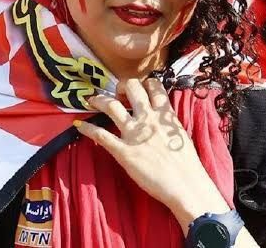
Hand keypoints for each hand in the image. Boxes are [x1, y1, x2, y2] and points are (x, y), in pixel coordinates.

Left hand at [75, 78, 229, 234]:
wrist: (184, 183)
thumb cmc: (186, 163)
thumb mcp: (179, 133)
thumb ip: (167, 122)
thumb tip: (160, 118)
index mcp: (164, 114)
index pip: (153, 86)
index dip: (145, 83)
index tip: (138, 87)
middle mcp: (147, 118)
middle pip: (131, 88)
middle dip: (121, 86)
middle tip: (116, 92)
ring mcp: (134, 133)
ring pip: (111, 106)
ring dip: (99, 100)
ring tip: (92, 100)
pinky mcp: (123, 151)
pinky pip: (100, 134)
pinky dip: (87, 128)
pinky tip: (79, 125)